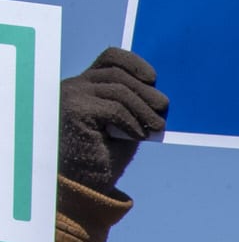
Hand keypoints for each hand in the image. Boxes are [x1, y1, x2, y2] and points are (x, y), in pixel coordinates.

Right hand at [59, 48, 167, 192]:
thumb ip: (137, 105)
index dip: (135, 62)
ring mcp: (72, 96)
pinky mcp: (74, 110)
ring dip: (144, 108)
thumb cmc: (105, 155)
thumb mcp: (127, 124)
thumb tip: (163, 95)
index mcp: (87, 84)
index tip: (154, 78)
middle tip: (164, 107)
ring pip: (119, 90)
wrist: (85, 183)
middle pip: (118, 73)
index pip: (111, 58)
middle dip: (146, 90)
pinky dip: (131, 121)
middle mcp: (76, 85)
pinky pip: (114, 108)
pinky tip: (139, 135)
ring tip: (157, 125)